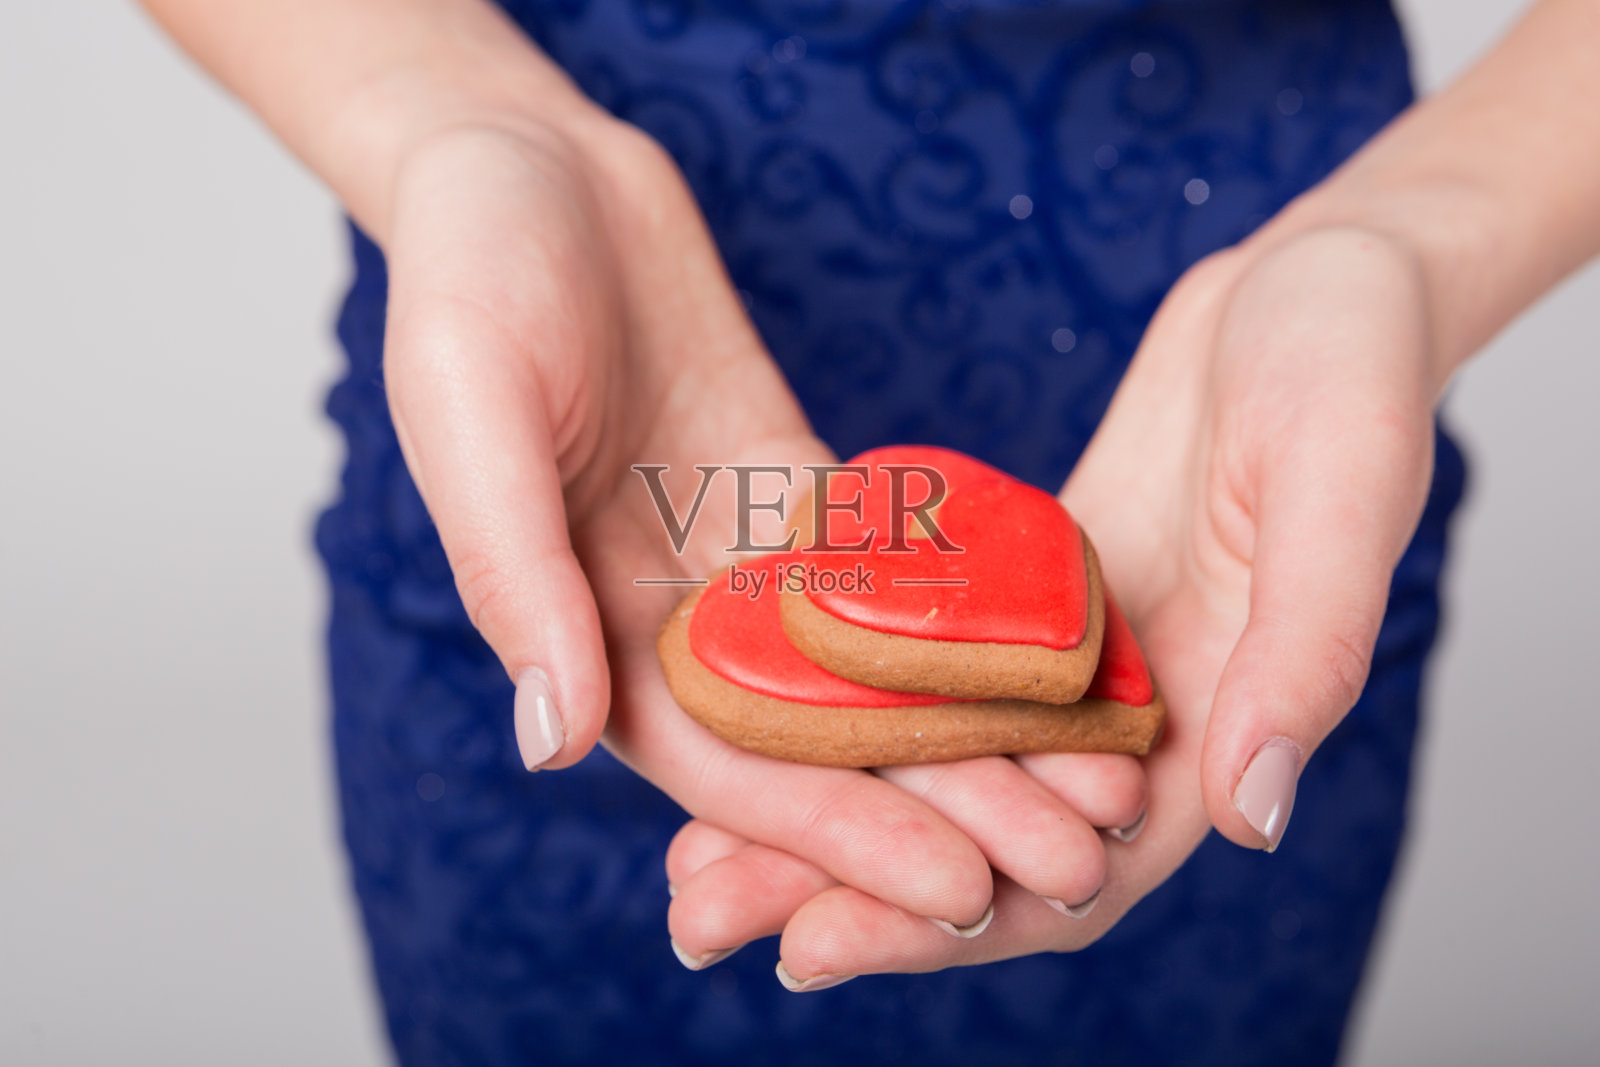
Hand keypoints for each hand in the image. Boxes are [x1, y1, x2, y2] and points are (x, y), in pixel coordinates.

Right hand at [380, 109, 1145, 939]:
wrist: (531, 163)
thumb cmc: (471, 272)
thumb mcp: (473, 411)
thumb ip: (515, 574)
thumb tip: (557, 742)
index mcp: (586, 624)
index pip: (726, 767)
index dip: (840, 838)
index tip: (955, 893)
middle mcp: (673, 612)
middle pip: (824, 739)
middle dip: (947, 805)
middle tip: (1078, 860)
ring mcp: (742, 552)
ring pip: (874, 665)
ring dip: (983, 727)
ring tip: (1101, 774)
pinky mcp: (797, 484)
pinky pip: (894, 561)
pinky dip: (974, 608)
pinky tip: (1069, 645)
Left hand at [665, 224, 1441, 983]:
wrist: (1315, 281)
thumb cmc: (1356, 369)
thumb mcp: (1341, 498)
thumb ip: (1303, 658)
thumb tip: (1254, 816)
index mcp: (1215, 731)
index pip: (1072, 874)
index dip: (945, 924)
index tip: (812, 948)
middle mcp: (1133, 716)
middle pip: (973, 833)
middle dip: (841, 883)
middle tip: (700, 911)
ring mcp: (1073, 652)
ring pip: (937, 756)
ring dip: (826, 802)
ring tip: (691, 845)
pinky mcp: (1030, 586)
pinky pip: (927, 655)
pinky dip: (848, 689)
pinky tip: (749, 692)